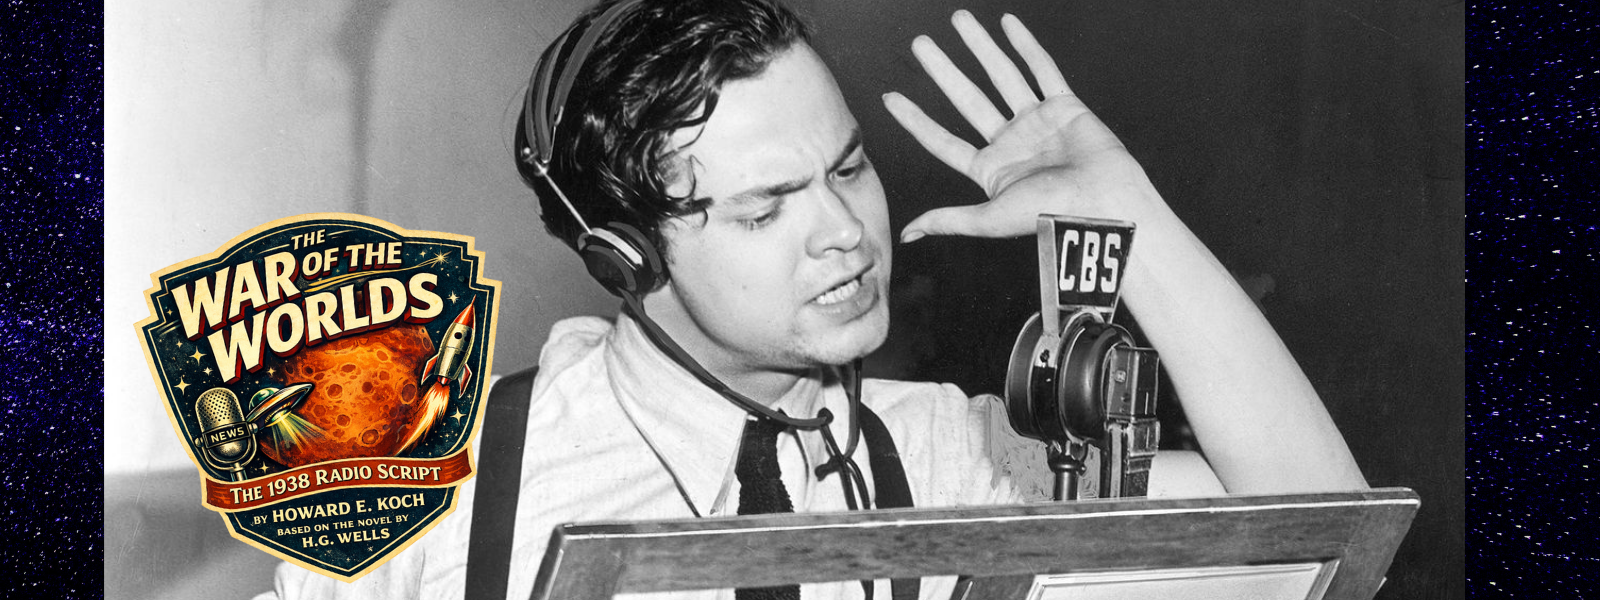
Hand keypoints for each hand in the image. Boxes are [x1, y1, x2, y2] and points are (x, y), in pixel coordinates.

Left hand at [885, 11, 1160, 241]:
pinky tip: (1007, 24)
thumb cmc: (1050, 216)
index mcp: (991, 170)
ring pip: (1001, 76)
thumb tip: (906, 235)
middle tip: (920, 44)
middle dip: (943, 71)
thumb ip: (949, 220)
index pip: (942, 140)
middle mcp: (1011, 143)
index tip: (890, 98)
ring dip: (980, 48)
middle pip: (967, 99)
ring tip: (959, 20)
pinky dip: (1026, 45)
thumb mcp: (990, 219)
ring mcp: (1037, 122)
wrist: (1103, 204)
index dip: (916, 120)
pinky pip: (1042, 68)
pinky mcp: (1065, 106)